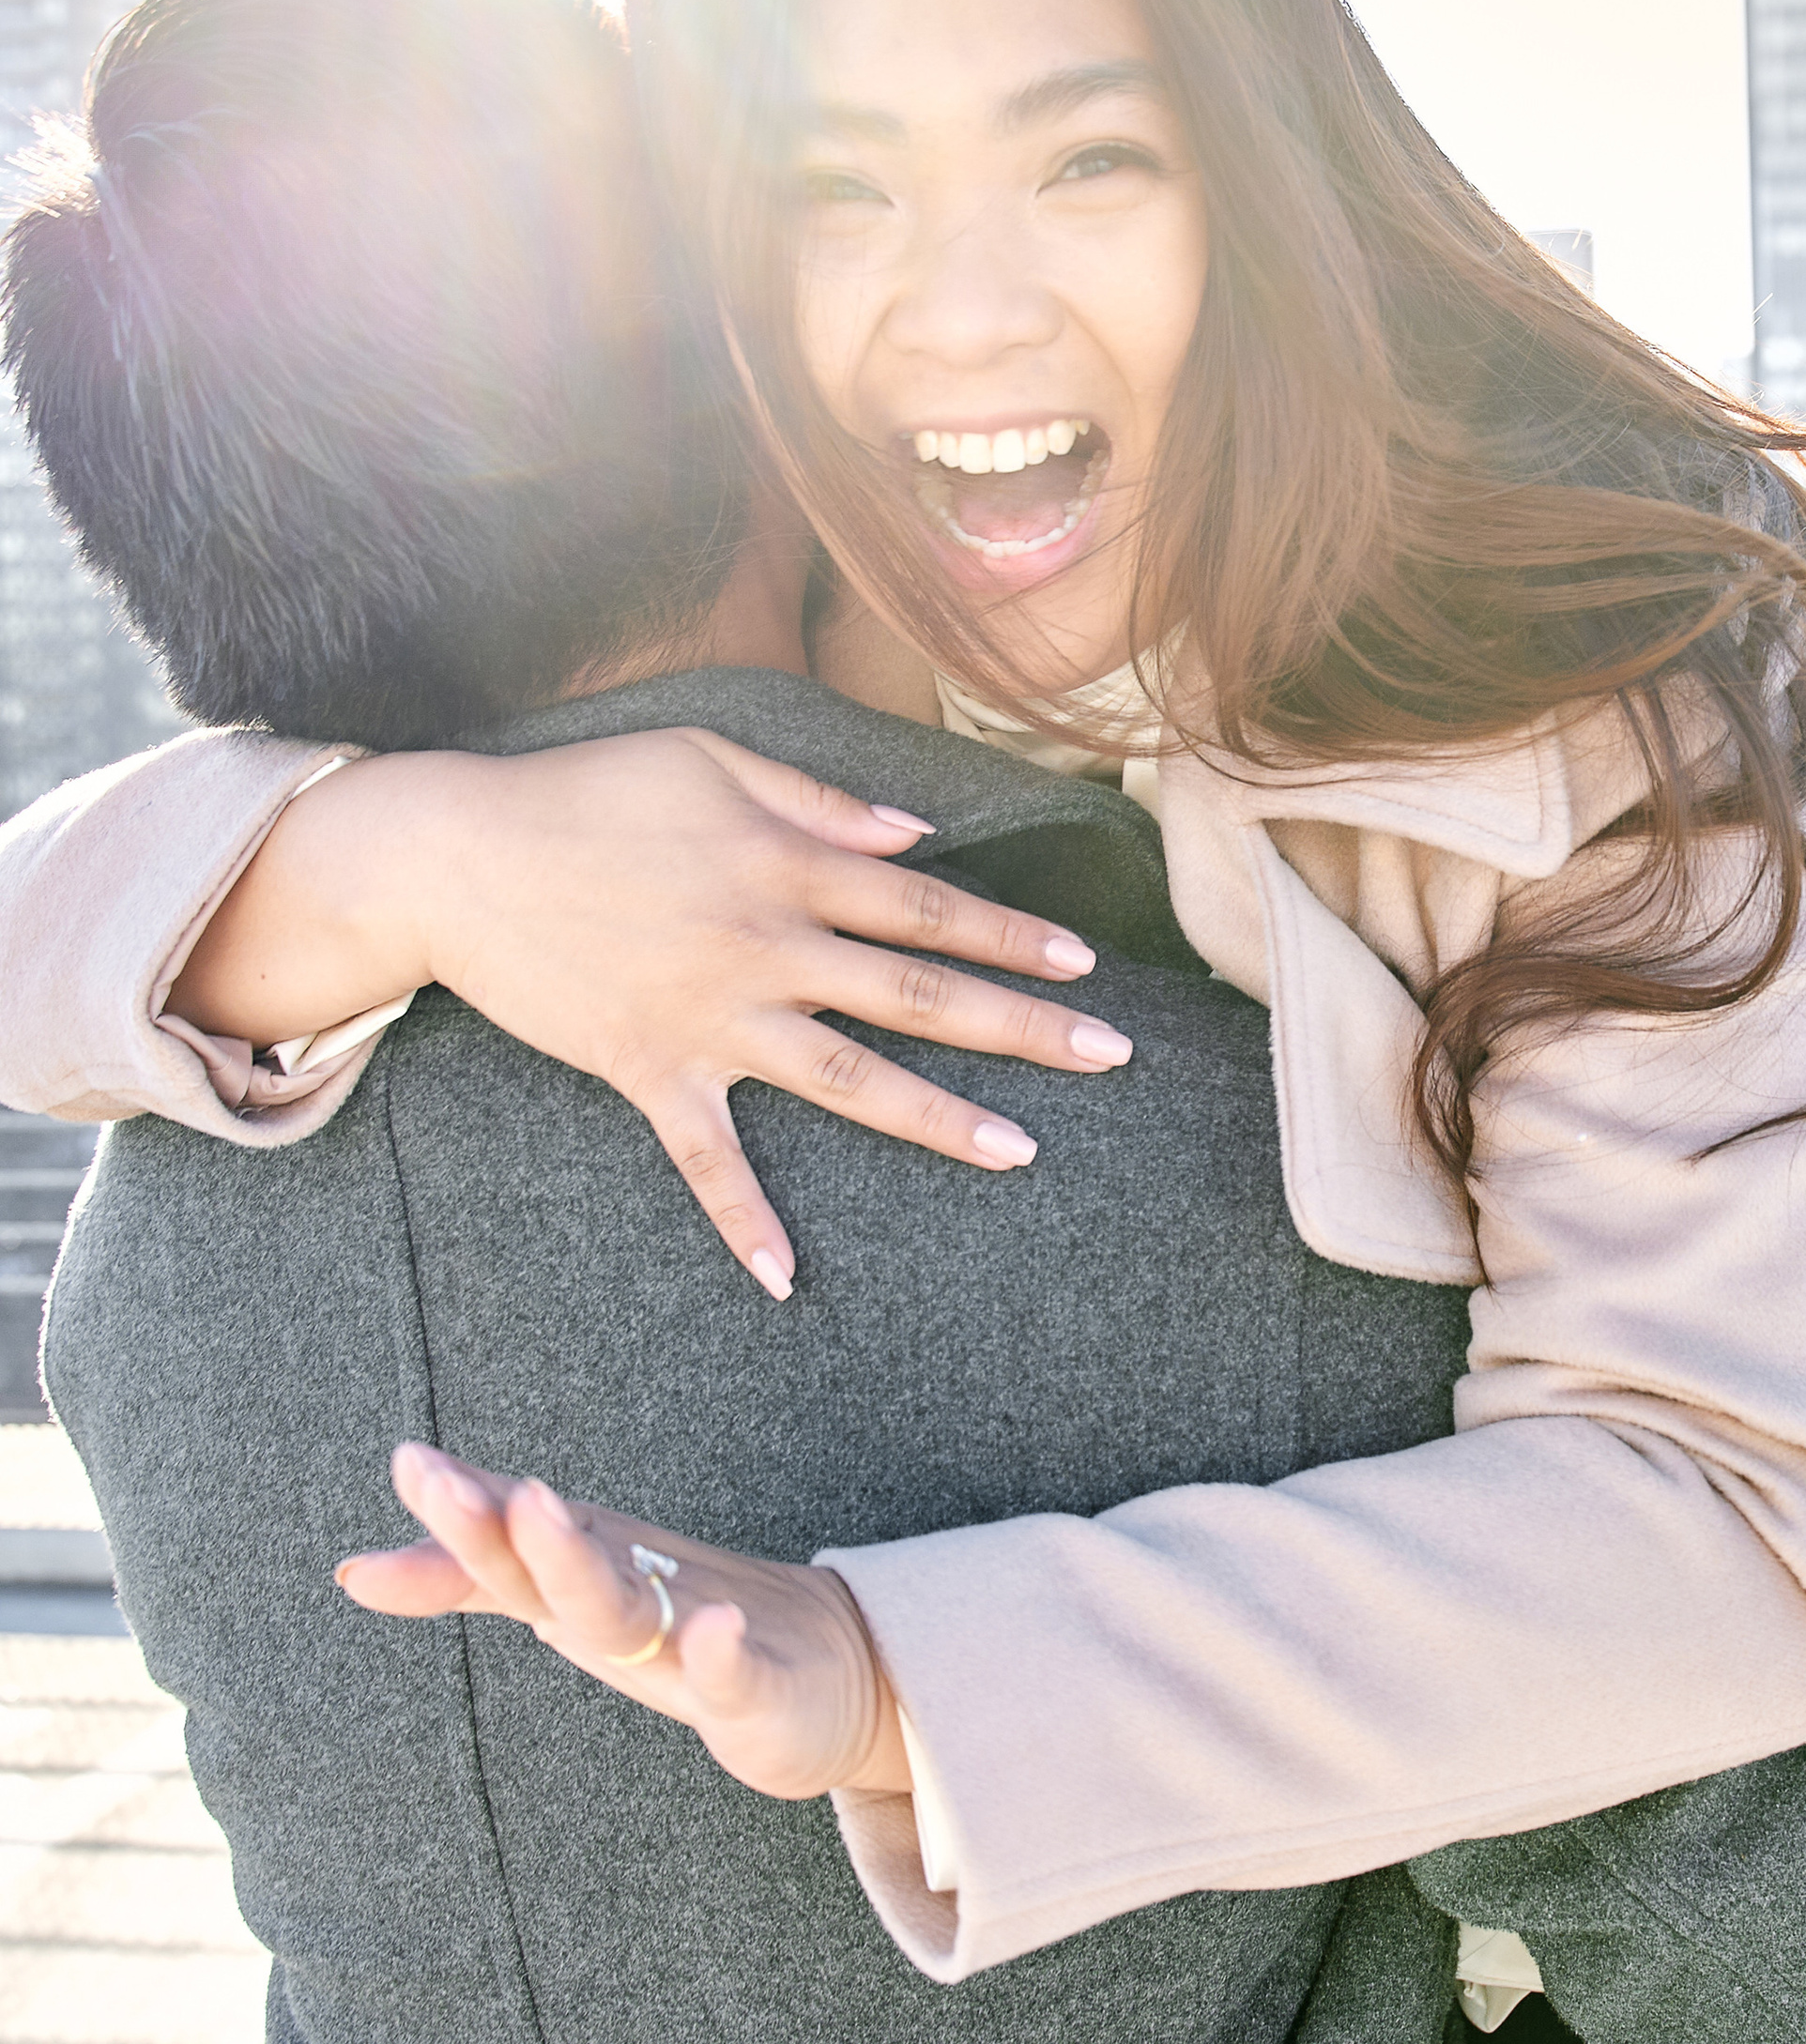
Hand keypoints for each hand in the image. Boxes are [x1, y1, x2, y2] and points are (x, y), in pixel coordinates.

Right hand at [176, 725, 1133, 1293]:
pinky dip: (743, 1220)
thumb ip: (819, 803)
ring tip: (1020, 1152)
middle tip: (1110, 1056)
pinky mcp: (647, 1067)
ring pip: (847, 1078)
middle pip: (918, 994)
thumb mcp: (710, 762)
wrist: (457, 856)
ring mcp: (711, 1015)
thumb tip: (915, 837)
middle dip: (1021, 1026)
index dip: (1011, 934)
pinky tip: (786, 1280)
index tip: (1084, 963)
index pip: (927, 907)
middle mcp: (766, 946)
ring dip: (937, 1119)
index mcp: (788, 866)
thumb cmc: (587, 793)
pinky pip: (706, 1158)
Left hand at [338, 1441, 912, 1799]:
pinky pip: (737, 1673)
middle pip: (555, 1561)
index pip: (509, 1538)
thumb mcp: (560, 1599)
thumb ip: (462, 1579)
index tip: (407, 1462)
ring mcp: (697, 1630)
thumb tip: (349, 1571)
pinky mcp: (758, 1689)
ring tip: (539, 1509)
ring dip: (578, 1560)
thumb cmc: (673, 1624)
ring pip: (625, 1604)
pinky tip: (715, 1630)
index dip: (459, 1509)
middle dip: (500, 1526)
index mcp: (584, 1567)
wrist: (829, 1665)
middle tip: (441, 1480)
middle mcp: (634, 1586)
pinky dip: (724, 1650)